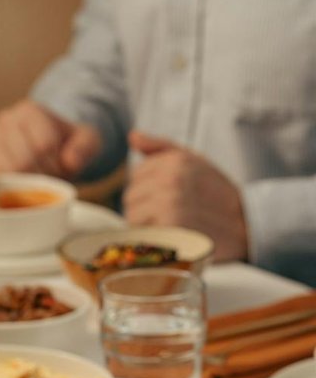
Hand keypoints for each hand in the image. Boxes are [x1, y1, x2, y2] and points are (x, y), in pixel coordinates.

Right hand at [0, 99, 101, 176]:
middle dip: (40, 177)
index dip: (56, 166)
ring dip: (24, 184)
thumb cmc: (67, 147)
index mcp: (30, 110)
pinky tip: (19, 184)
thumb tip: (70, 162)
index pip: (43, 146)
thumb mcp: (87, 142)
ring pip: (5, 173)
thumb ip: (85, 148)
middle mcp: (4, 120)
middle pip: (22, 161)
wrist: (48, 149)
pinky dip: (7, 188)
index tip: (62, 167)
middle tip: (48, 177)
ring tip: (34, 178)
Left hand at [125, 131, 248, 262]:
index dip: (148, 190)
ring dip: (146, 227)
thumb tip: (133, 136)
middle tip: (170, 216)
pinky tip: (170, 239)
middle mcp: (170, 179)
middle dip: (144, 209)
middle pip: (131, 198)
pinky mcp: (171, 228)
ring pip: (133, 219)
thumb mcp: (195, 162)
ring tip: (170, 227)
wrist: (246, 225)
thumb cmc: (218, 194)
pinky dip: (152, 241)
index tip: (169, 198)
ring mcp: (169, 203)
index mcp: (174, 161)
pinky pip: (143, 235)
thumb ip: (161, 148)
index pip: (136, 176)